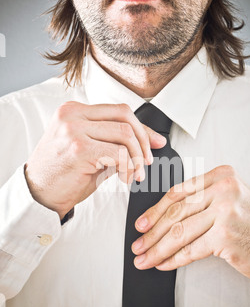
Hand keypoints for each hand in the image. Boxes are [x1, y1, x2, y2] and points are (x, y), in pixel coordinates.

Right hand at [25, 102, 165, 218]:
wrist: (39, 195)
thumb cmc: (62, 175)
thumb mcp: (89, 151)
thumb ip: (114, 141)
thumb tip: (151, 140)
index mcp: (73, 110)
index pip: (119, 110)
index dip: (142, 128)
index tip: (154, 144)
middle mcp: (72, 115)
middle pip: (125, 116)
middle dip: (144, 140)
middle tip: (146, 162)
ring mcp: (74, 130)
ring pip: (125, 134)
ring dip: (137, 158)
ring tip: (135, 174)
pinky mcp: (80, 149)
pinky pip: (119, 153)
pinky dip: (129, 167)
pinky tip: (125, 178)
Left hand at [132, 165, 249, 287]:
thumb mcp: (232, 200)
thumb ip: (203, 200)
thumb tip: (165, 217)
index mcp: (221, 176)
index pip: (178, 192)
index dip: (155, 210)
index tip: (142, 224)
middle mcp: (223, 189)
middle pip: (176, 212)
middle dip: (152, 232)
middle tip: (138, 244)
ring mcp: (224, 211)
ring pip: (179, 232)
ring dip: (157, 248)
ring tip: (145, 258)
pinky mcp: (225, 236)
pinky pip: (190, 249)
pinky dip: (173, 259)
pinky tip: (163, 264)